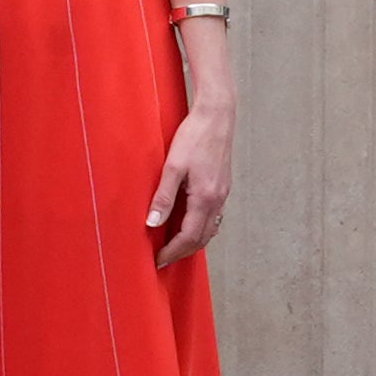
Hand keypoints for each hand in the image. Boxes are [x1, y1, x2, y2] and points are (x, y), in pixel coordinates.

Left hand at [148, 99, 231, 269]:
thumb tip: (152, 223)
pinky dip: (202, 228)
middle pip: (202, 239)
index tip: (158, 260)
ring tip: (175, 247)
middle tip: (164, 258)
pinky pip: (215, 217)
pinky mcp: (223, 187)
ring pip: (211, 230)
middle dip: (183, 252)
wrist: (218, 115)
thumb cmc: (194, 136)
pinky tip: (191, 224)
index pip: (189, 237)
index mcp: (205, 198)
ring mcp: (223, 194)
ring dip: (193, 242)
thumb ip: (163, 196)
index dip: (172, 251)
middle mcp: (218, 200)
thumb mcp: (173, 166)